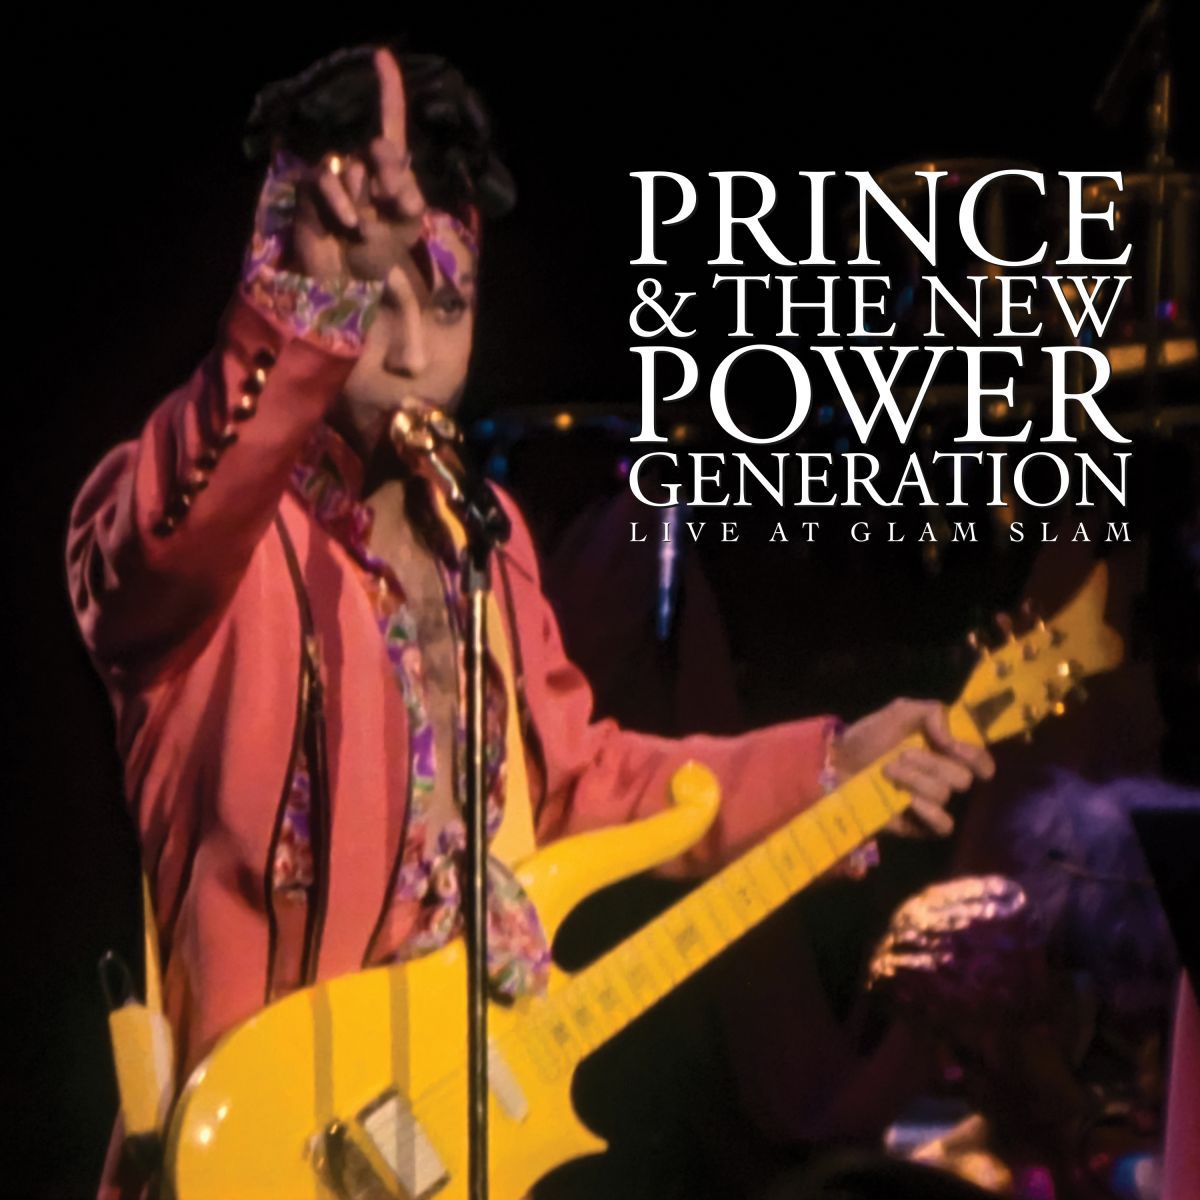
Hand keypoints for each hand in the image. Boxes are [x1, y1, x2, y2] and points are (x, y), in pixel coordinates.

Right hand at [288, 48, 426, 284]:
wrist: (350, 279)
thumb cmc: (381, 249)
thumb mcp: (408, 224)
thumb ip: (409, 194)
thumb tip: (387, 165)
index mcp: (388, 167)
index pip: (390, 122)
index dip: (388, 89)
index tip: (381, 56)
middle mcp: (360, 162)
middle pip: (379, 149)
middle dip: (391, 181)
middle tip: (388, 209)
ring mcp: (335, 173)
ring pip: (355, 170)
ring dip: (365, 203)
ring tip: (365, 228)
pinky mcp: (313, 187)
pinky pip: (330, 183)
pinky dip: (344, 206)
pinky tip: (352, 224)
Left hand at [834, 699, 994, 836]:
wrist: (838, 762)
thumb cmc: (869, 737)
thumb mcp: (900, 712)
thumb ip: (933, 713)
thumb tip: (952, 738)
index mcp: (945, 752)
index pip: (980, 760)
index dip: (976, 756)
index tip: (955, 748)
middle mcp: (943, 777)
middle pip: (962, 778)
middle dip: (931, 763)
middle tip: (902, 754)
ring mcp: (931, 803)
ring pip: (944, 795)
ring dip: (915, 779)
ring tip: (887, 771)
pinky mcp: (919, 825)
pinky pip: (943, 825)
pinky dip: (928, 811)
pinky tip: (906, 799)